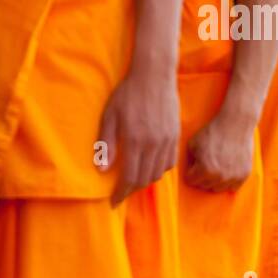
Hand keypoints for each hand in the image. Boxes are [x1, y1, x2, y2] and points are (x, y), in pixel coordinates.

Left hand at [98, 67, 179, 204]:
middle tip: (121, 193)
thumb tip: (102, 169)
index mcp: (135, 140)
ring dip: (145, 181)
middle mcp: (153, 144)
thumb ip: (106, 144)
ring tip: (134, 180)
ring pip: (158, 173)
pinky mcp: (175, 135)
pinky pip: (170, 162)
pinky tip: (150, 166)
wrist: (154, 75)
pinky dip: (159, 170)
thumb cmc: (128, 94)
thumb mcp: (110, 116)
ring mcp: (167, 140)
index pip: (129, 177)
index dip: (121, 193)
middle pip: (145, 179)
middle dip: (132, 190)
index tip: (113, 202)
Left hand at [186, 112, 254, 192]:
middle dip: (202, 176)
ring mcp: (232, 177)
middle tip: (206, 162)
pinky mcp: (244, 175)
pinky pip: (232, 187)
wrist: (236, 123)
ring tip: (217, 166)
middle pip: (204, 186)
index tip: (195, 162)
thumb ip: (189, 161)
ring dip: (215, 180)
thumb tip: (188, 172)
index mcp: (204, 170)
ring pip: (218, 188)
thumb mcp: (193, 144)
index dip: (191, 170)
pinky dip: (229, 181)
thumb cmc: (213, 132)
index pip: (190, 181)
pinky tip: (227, 169)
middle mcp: (219, 177)